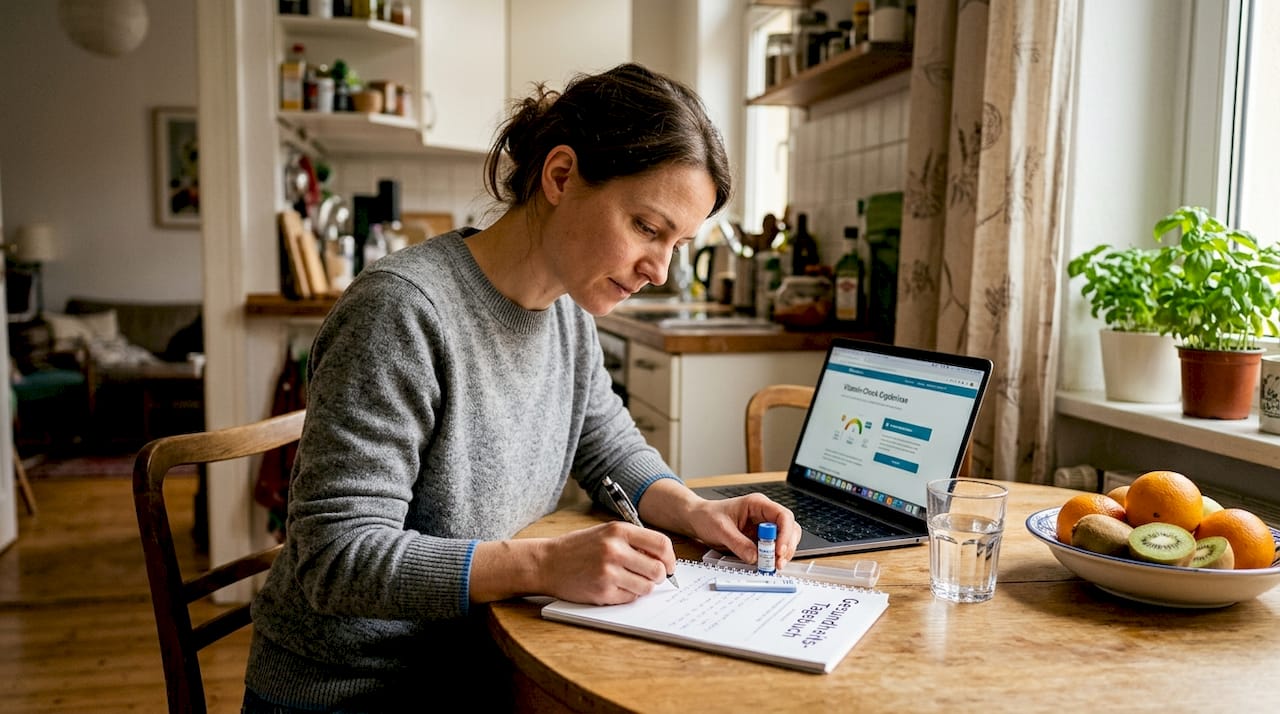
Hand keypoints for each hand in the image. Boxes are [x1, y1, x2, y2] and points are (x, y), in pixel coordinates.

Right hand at [537, 521, 676, 604]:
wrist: (547, 563)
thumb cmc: (579, 547)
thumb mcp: (606, 533)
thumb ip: (633, 541)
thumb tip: (663, 558)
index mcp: (619, 531)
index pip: (661, 544)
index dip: (670, 558)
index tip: (669, 565)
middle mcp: (615, 550)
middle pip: (658, 569)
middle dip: (660, 576)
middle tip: (652, 577)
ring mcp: (608, 572)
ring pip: (647, 587)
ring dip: (644, 587)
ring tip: (631, 582)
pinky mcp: (602, 592)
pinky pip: (630, 598)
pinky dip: (628, 595)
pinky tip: (615, 587)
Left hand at [683, 493, 799, 570]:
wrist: (698, 520)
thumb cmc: (708, 516)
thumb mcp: (721, 529)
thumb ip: (738, 543)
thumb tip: (755, 558)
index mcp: (758, 504)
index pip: (783, 516)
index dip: (786, 534)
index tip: (779, 550)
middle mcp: (765, 514)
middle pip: (789, 529)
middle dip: (787, 547)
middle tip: (777, 564)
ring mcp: (764, 527)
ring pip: (785, 540)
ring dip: (782, 554)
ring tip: (771, 566)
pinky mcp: (760, 539)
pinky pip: (773, 549)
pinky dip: (773, 558)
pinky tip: (766, 565)